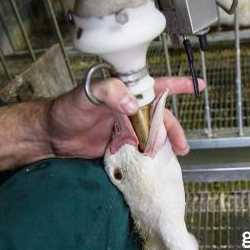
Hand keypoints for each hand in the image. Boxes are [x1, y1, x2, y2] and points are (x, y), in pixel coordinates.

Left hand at [46, 77, 204, 158]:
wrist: (52, 136)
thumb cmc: (66, 109)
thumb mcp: (86, 94)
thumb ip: (109, 93)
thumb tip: (133, 105)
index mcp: (125, 91)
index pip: (155, 86)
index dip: (177, 85)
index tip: (197, 85)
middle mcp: (129, 108)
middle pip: (160, 117)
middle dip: (174, 129)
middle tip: (182, 145)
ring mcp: (126, 128)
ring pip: (153, 135)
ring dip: (165, 145)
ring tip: (175, 157)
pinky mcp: (121, 146)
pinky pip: (141, 150)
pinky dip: (151, 157)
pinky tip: (158, 164)